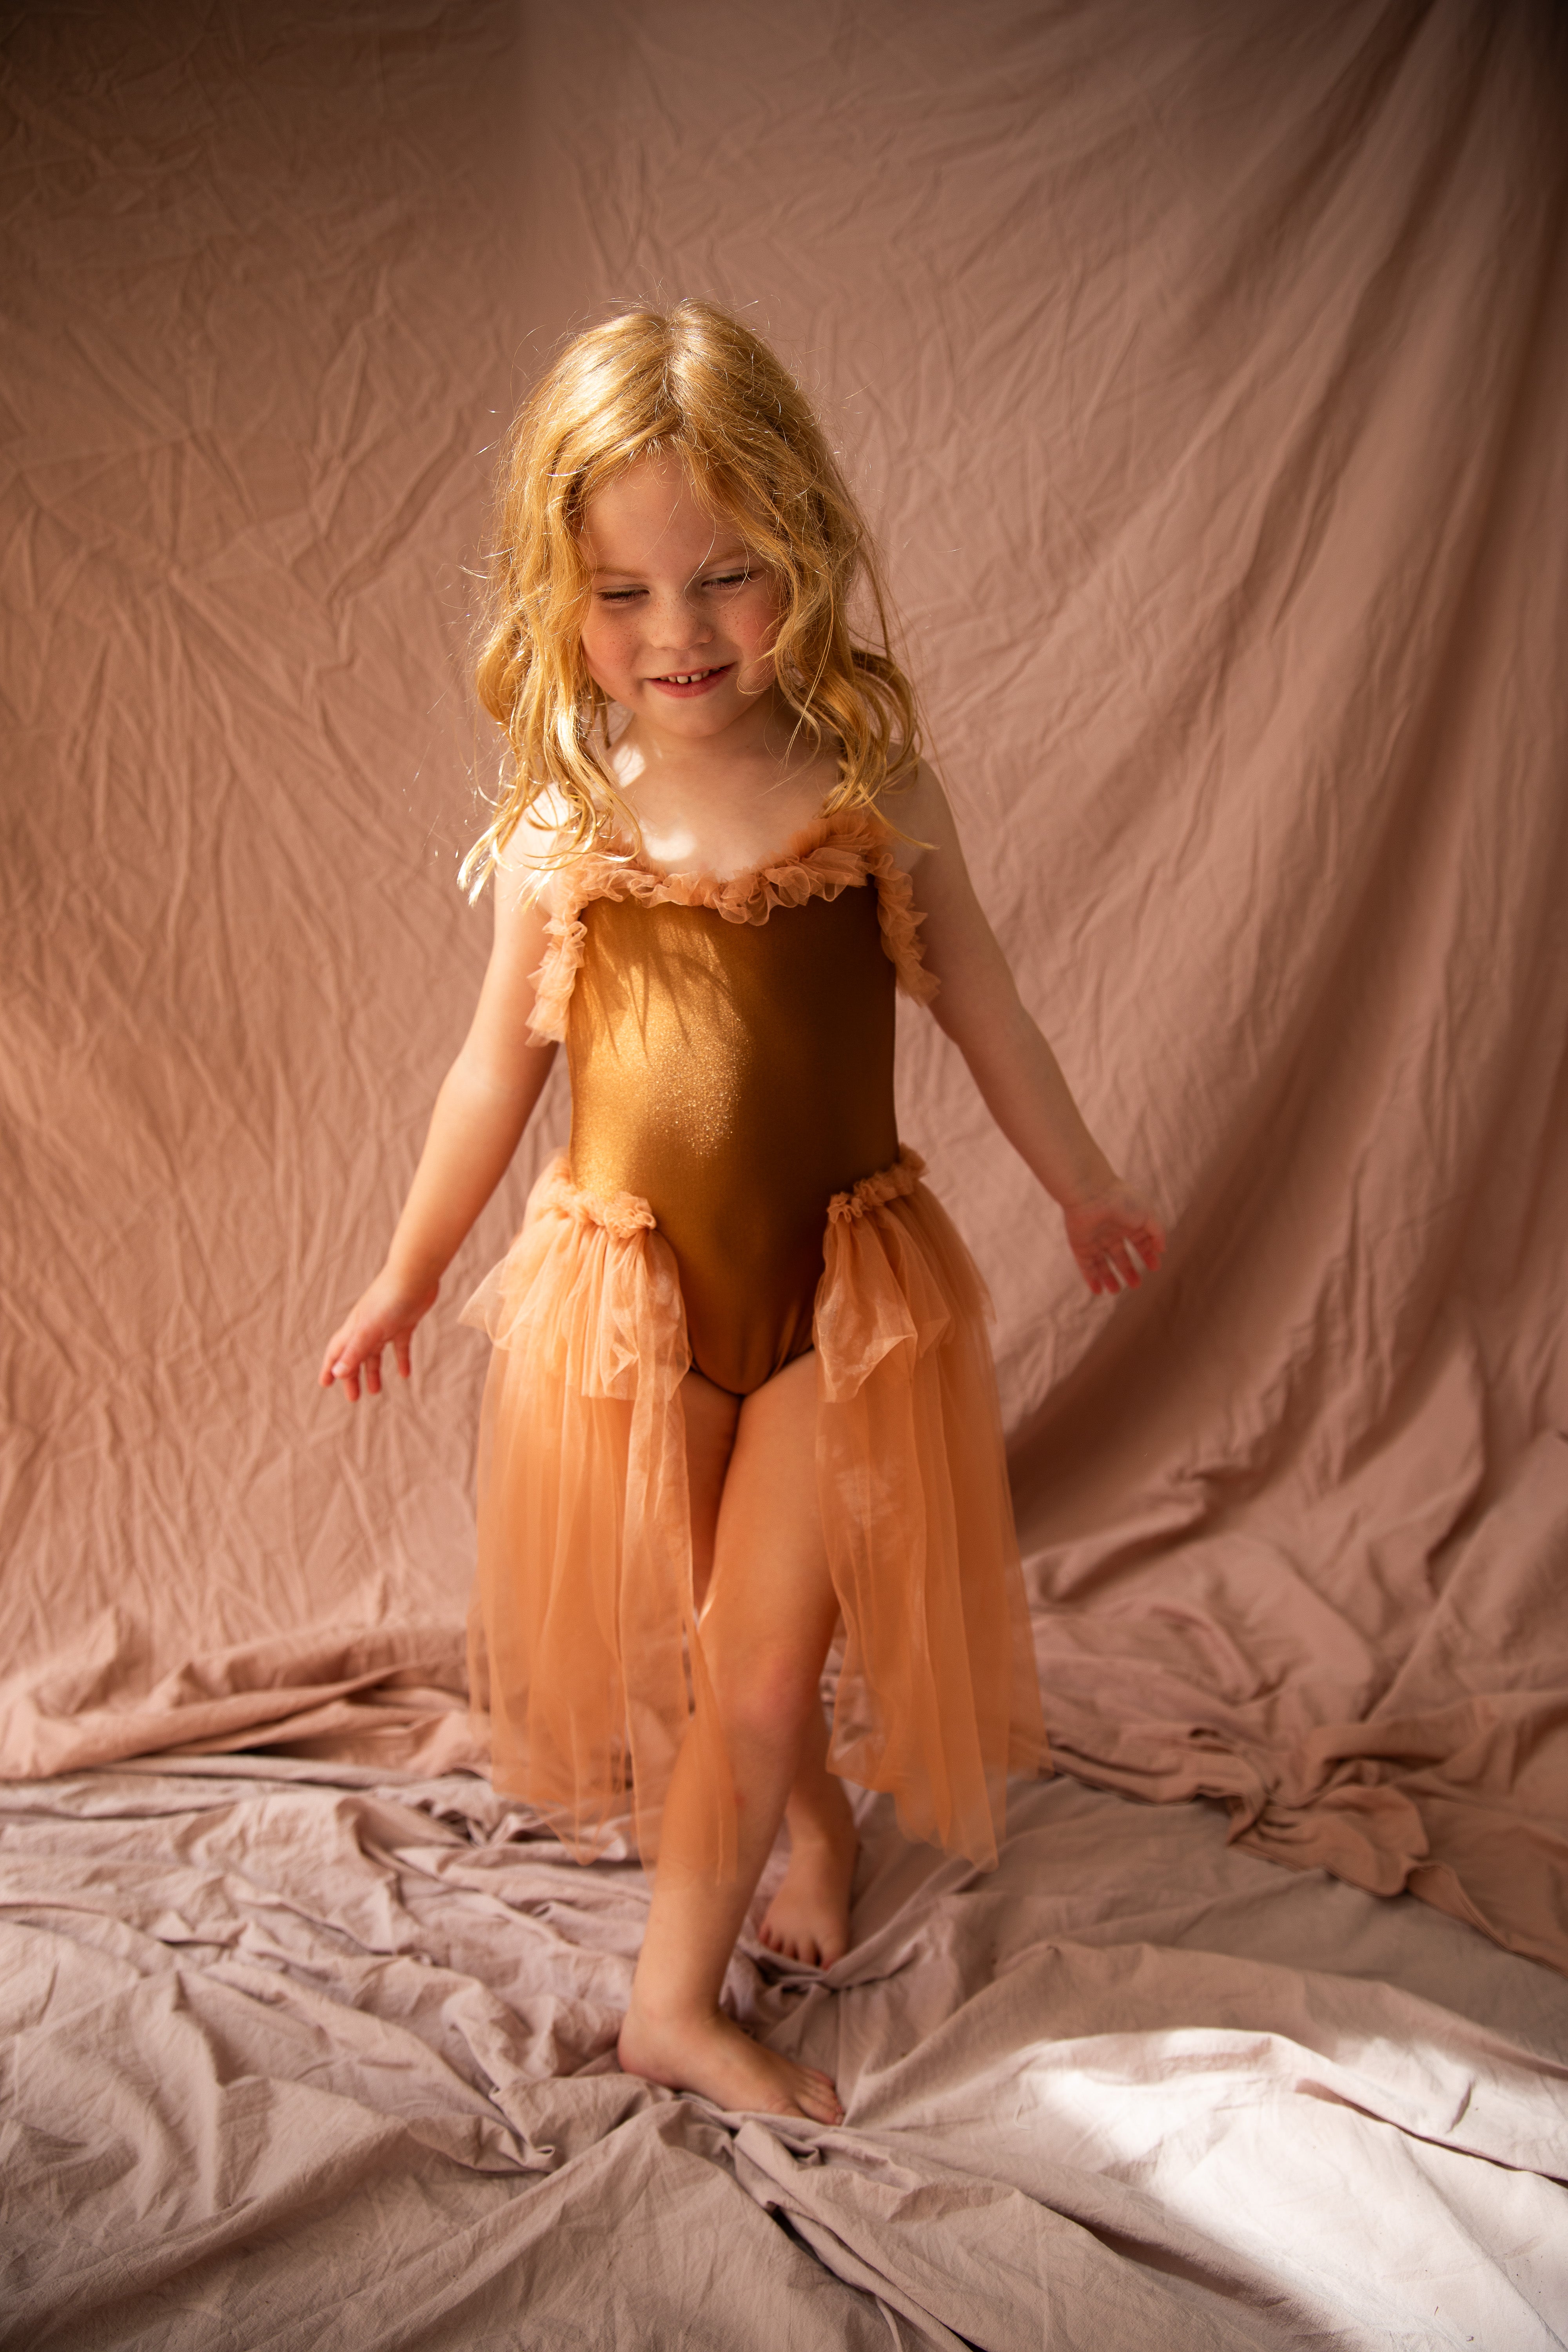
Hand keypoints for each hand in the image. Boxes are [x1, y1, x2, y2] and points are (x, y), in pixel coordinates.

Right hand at [319, 1269, 438, 1400]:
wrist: (415, 1275)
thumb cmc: (389, 1299)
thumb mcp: (369, 1329)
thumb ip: (354, 1351)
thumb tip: (337, 1373)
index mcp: (354, 1329)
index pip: (337, 1352)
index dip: (330, 1368)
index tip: (325, 1384)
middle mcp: (367, 1328)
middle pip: (355, 1356)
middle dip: (352, 1376)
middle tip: (353, 1398)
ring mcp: (385, 1325)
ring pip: (375, 1353)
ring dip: (373, 1371)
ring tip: (375, 1391)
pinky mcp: (404, 1323)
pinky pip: (400, 1346)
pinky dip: (401, 1360)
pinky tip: (405, 1374)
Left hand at [1062, 1179, 1165, 1296]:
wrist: (1091, 1195)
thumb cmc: (1121, 1201)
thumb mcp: (1147, 1216)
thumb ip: (1157, 1233)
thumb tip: (1163, 1249)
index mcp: (1127, 1222)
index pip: (1140, 1242)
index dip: (1148, 1255)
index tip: (1155, 1267)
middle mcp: (1111, 1232)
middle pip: (1120, 1256)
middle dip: (1128, 1270)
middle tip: (1136, 1285)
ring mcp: (1095, 1240)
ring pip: (1102, 1263)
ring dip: (1110, 1277)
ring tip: (1117, 1291)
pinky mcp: (1080, 1246)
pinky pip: (1086, 1266)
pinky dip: (1091, 1279)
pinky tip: (1099, 1291)